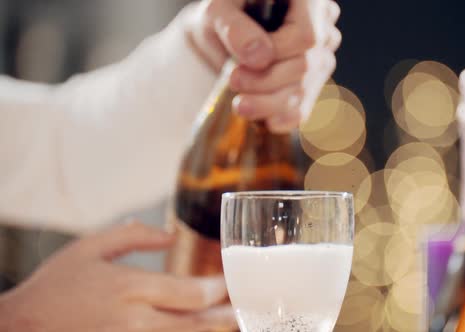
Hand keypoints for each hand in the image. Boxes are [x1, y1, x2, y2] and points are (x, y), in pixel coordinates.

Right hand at [0, 222, 236, 331]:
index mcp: (129, 288)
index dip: (216, 291)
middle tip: (242, 312)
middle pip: (195, 323)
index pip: (190, 294)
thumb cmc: (55, 286)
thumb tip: (171, 234)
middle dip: (223, 317)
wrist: (19, 328)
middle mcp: (135, 320)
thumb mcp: (89, 248)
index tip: (228, 285)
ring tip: (229, 326)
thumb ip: (133, 236)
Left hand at [179, 0, 341, 132]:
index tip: (242, 62)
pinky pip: (305, 107)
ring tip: (240, 105)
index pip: (306, 37)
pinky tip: (265, 121)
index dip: (277, 55)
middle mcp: (323, 26)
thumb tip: (259, 57)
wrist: (222, 35)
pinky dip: (284, 117)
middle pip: (305, 66)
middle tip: (233, 81)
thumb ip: (235, 28)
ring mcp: (322, 56)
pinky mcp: (313, 83)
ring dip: (269, 103)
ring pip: (304, 89)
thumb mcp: (218, 11)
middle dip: (266, 81)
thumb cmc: (223, 14)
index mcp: (308, 0)